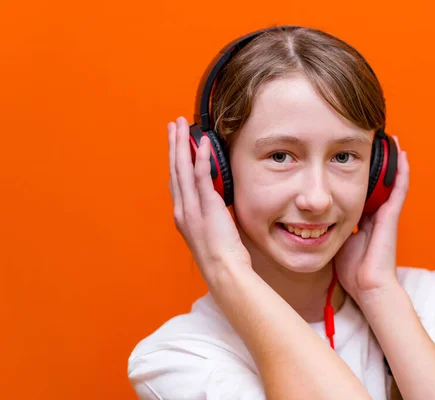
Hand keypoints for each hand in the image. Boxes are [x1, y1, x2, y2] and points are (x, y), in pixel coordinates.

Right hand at [168, 116, 251, 282]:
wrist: (223, 271)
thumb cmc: (221, 257)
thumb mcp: (210, 232)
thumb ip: (208, 214)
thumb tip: (215, 200)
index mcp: (182, 215)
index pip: (176, 181)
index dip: (174, 160)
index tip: (174, 144)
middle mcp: (182, 209)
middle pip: (174, 169)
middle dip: (173, 145)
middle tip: (173, 124)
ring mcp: (192, 207)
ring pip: (183, 168)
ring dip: (182, 144)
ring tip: (181, 125)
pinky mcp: (206, 206)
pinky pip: (201, 176)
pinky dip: (201, 158)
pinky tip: (202, 143)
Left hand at [334, 136, 409, 301]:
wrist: (368, 286)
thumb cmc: (351, 270)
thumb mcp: (334, 243)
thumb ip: (326, 229)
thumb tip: (306, 218)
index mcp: (361, 219)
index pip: (357, 190)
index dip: (354, 173)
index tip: (347, 156)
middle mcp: (375, 213)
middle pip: (374, 180)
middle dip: (370, 161)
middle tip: (368, 139)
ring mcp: (385, 213)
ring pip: (388, 179)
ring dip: (388, 159)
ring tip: (387, 137)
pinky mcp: (392, 215)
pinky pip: (399, 188)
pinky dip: (401, 170)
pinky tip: (400, 153)